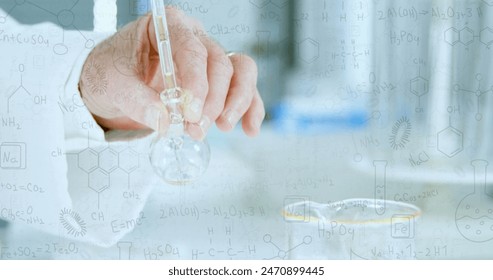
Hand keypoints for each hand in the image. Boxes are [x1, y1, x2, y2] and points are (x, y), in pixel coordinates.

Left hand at [79, 7, 264, 138]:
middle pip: (220, 62)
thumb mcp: (112, 84)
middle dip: (213, 99)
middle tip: (197, 126)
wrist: (114, 86)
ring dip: (237, 101)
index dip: (197, 82)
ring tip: (224, 126)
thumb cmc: (112, 73)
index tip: (191, 111)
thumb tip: (163, 120)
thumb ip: (135, 100)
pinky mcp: (216, 82)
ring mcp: (209, 59)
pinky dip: (250, 109)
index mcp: (167, 26)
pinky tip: (249, 129)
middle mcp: (194, 37)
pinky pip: (244, 90)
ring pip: (240, 71)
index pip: (192, 49)